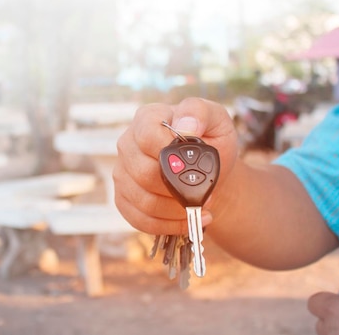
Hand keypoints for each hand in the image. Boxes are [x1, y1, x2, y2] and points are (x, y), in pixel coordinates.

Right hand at [113, 97, 237, 235]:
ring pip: (142, 200)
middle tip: (204, 191)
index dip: (168, 151)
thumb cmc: (210, 142)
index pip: (146, 135)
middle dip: (178, 188)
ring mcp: (122, 172)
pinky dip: (167, 225)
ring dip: (175, 210)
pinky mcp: (124, 198)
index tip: (193, 160)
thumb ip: (201, 113)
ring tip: (199, 206)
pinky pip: (139, 219)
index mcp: (147, 118)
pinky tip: (187, 220)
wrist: (206, 169)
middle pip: (143, 173)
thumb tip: (186, 126)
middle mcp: (128, 144)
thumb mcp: (216, 120)